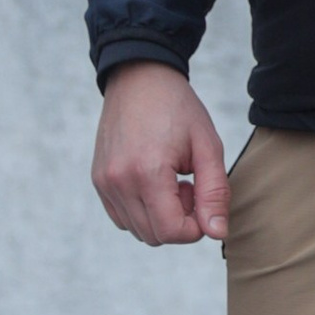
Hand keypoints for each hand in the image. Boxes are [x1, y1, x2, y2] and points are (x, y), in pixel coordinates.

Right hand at [93, 63, 229, 244]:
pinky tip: (153, 181)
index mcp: (147, 172)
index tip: (203, 198)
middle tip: (188, 185)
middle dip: (179, 220)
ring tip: (171, 181)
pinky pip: (121, 217)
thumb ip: (215, 192)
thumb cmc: (178, 108)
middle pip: (154, 236)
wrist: (139, 78)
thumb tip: (217, 232)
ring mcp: (104, 182)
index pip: (170, 232)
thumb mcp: (207, 146)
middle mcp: (118, 181)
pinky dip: (142, 210)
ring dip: (160, 216)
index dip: (195, 227)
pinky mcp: (98, 181)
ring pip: (137, 230)